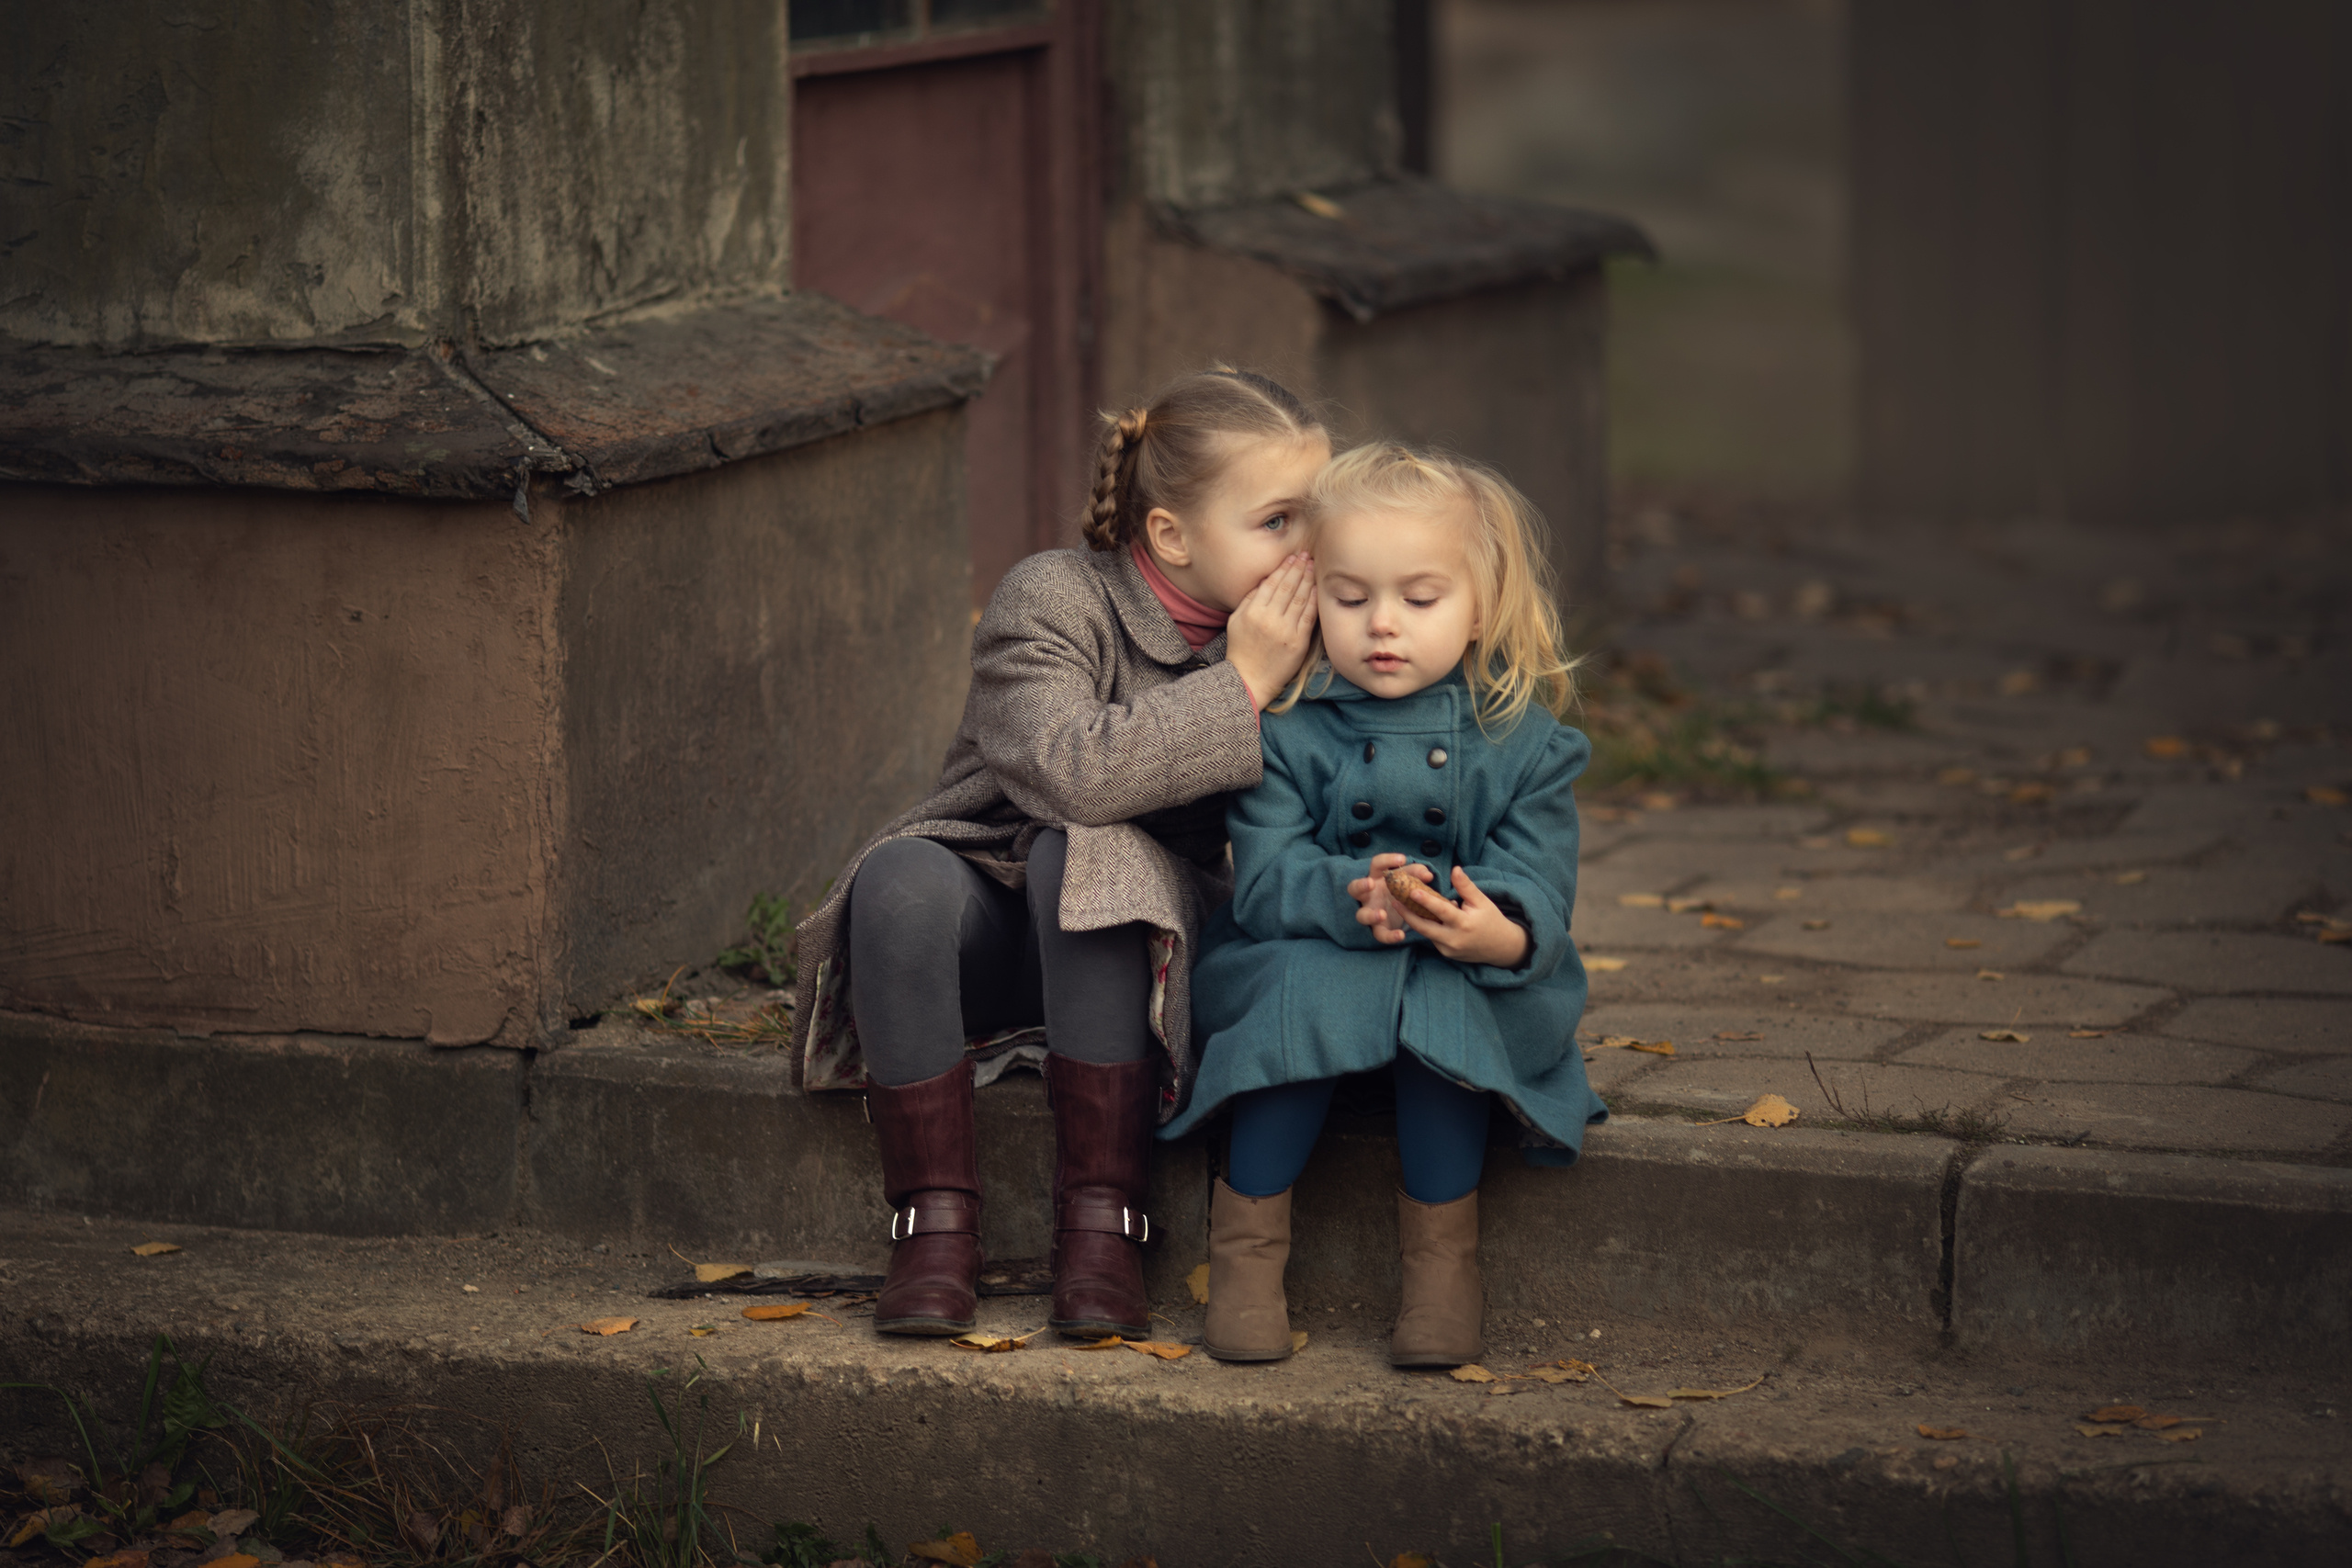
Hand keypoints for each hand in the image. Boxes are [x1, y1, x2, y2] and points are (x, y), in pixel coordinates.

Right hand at [1225, 553, 1316, 711]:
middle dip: (1298, 569)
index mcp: (1252, 612)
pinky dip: (1313, 600)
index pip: (1272, 584)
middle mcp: (1269, 619)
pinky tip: (1317, 588)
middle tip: (1306, 556)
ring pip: (1300, 599)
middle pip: (1288, 587)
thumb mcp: (1235, 621)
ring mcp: (1285, 631)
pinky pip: (1309, 616)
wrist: (1249, 679)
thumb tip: (1265, 580)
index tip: (1292, 558)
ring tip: (1312, 566)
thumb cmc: (1240, 649)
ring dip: (1307, 579)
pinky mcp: (1298, 642)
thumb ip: (1249, 599)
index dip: (1283, 568)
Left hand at [1349, 856, 1528, 966]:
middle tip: (1393, 899)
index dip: (1426, 901)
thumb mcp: (1482, 901)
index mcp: (1464, 924)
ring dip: (1413, 920)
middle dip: (1407, 914)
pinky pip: (1432, 939)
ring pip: (1426, 933)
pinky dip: (1425, 927)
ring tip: (1399, 905)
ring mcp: (1449, 949)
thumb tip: (1454, 868)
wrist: (1501, 947)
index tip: (1411, 890)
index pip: (1441, 911)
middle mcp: (1454, 939)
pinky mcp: (1446, 954)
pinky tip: (1415, 915)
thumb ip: (1466, 886)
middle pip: (1425, 927)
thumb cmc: (1491, 920)